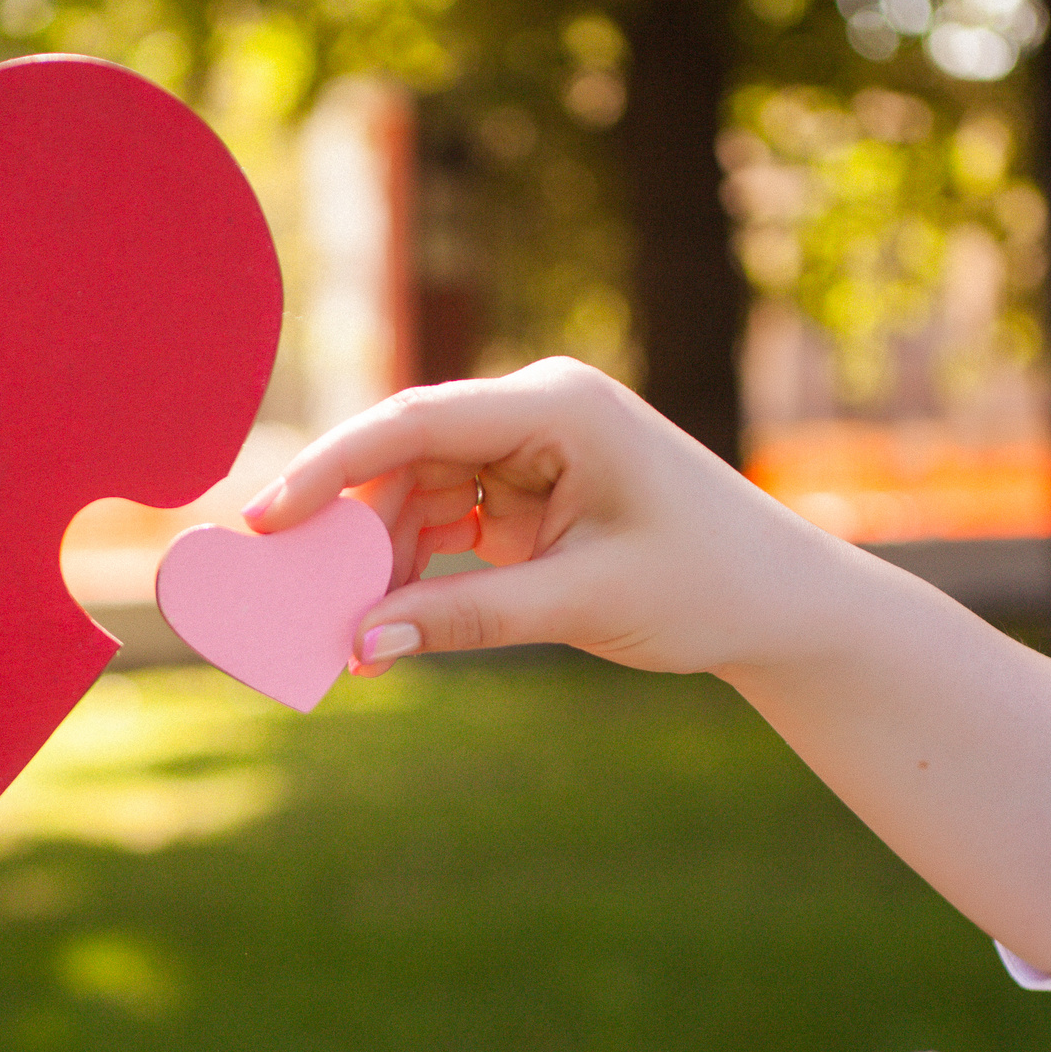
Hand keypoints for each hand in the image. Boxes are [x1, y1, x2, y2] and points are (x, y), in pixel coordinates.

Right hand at [242, 357, 850, 677]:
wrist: (785, 602)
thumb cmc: (707, 586)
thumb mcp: (583, 606)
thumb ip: (466, 619)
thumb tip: (361, 645)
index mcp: (559, 406)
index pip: (416, 423)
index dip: (329, 469)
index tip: (265, 520)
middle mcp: (538, 410)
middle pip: (405, 458)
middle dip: (349, 531)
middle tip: (291, 598)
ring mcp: (533, 449)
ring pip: (418, 494)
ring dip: (381, 560)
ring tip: (346, 632)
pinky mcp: (533, 492)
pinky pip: (449, 522)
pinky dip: (418, 571)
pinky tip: (389, 625)